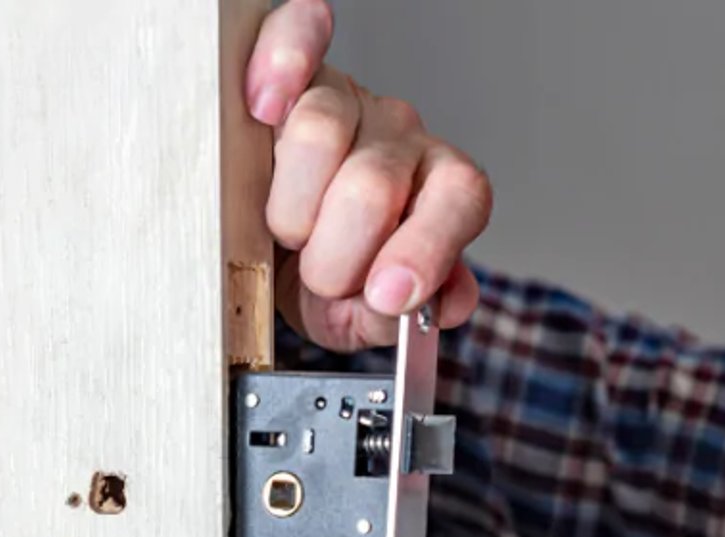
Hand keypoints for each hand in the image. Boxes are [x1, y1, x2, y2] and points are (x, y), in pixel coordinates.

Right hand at [245, 0, 492, 349]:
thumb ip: (409, 318)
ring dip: (289, 205)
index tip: (385, 295)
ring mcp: (350, 98)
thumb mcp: (360, 314)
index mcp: (441, 193)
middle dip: (334, 251)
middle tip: (320, 276)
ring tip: (286, 230)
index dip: (423, 250)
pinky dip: (282, 60)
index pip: (460, 200)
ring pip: (321, 129)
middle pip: (375, 181)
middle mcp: (402, 139)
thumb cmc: (322, 272)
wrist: (266, 247)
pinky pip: (297, 31)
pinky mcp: (295, 66)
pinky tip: (264, 104)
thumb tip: (445, 302)